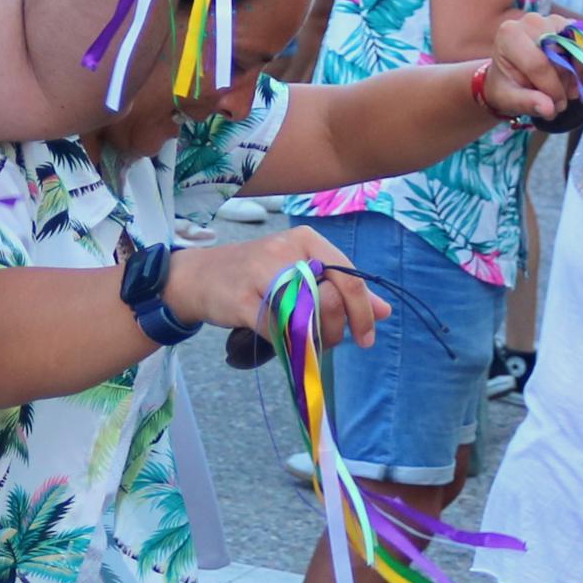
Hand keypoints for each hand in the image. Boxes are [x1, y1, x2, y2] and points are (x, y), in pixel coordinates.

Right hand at [171, 229, 386, 347]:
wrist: (198, 277)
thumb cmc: (255, 275)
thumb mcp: (301, 271)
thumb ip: (343, 289)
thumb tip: (384, 311)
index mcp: (307, 239)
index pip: (349, 277)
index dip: (362, 312)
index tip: (367, 338)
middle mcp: (286, 251)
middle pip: (331, 300)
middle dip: (336, 329)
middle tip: (327, 339)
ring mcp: (262, 274)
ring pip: (307, 319)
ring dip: (311, 340)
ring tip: (304, 339)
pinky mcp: (242, 300)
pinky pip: (278, 332)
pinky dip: (284, 343)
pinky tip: (278, 338)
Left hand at [482, 11, 579, 119]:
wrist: (510, 71)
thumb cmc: (507, 85)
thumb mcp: (508, 99)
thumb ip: (527, 103)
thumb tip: (548, 109)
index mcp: (509, 35)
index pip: (538, 63)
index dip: (552, 89)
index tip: (555, 107)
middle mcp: (531, 21)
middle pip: (560, 54)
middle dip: (566, 82)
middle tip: (563, 102)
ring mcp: (552, 20)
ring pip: (577, 48)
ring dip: (580, 75)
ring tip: (572, 93)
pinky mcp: (568, 25)